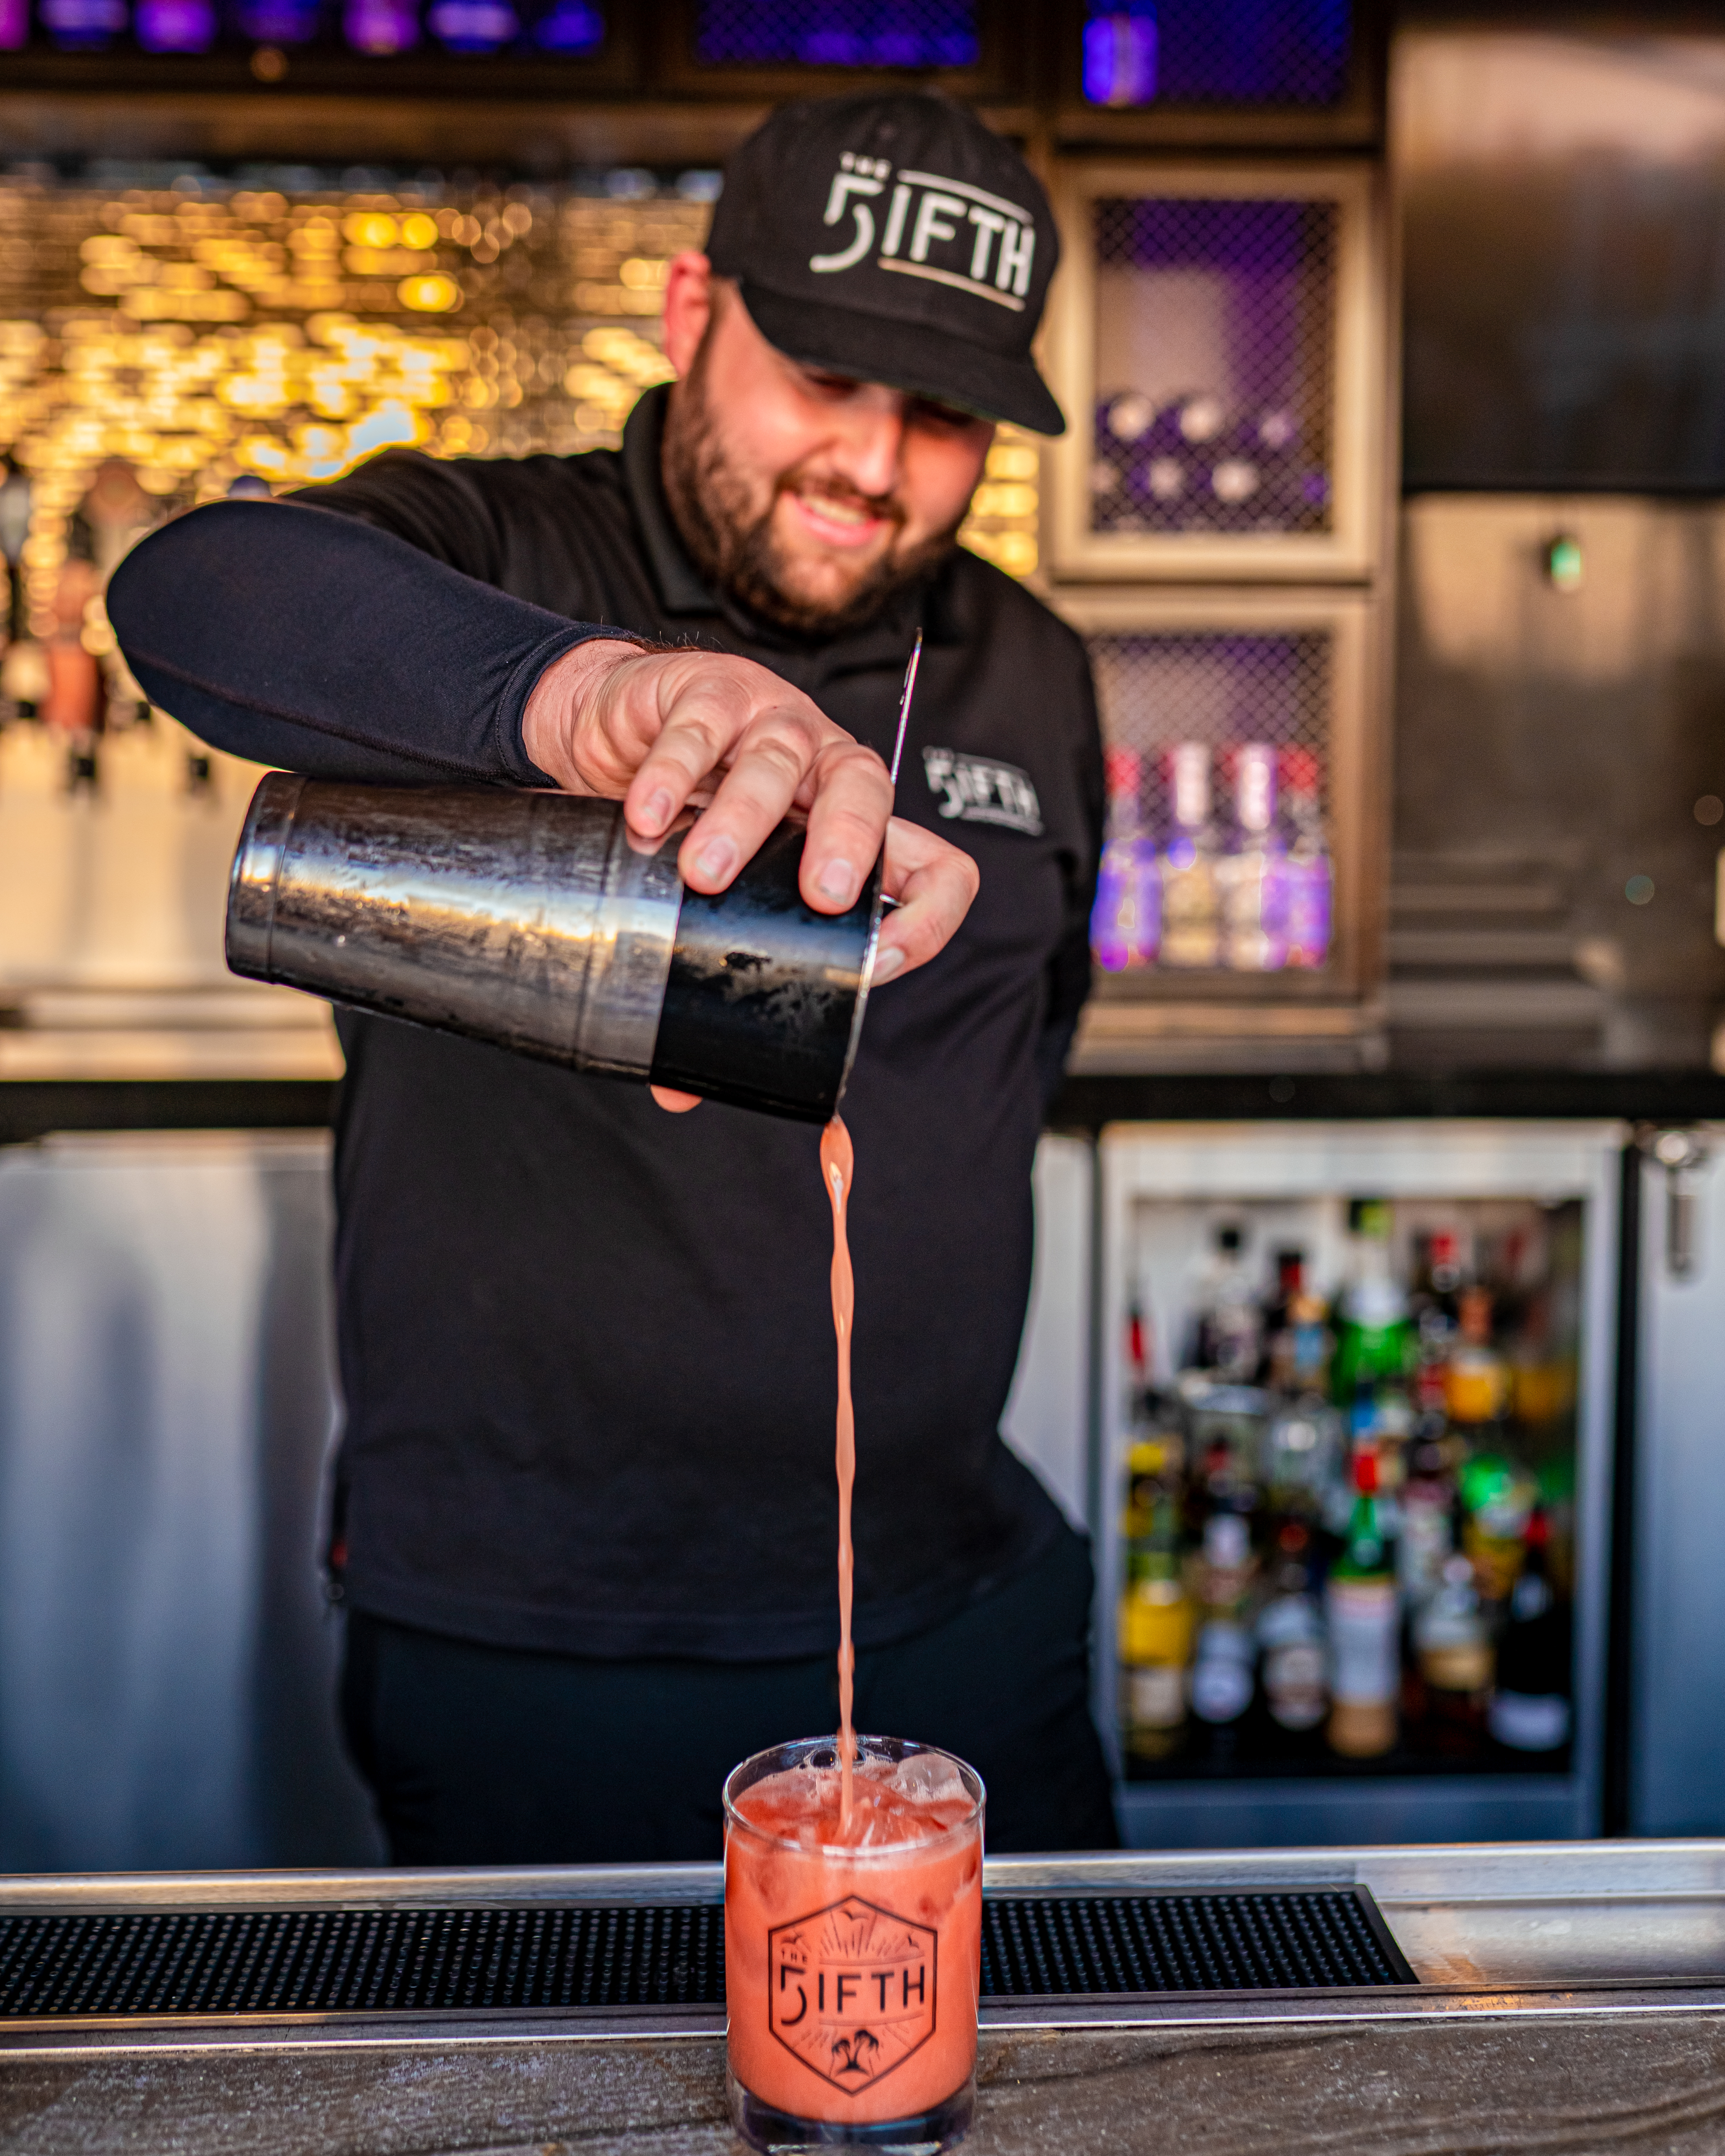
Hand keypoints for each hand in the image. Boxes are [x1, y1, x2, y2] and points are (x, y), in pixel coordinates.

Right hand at [523, 640, 978, 1105]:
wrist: (612, 733)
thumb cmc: (687, 821)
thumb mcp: (712, 895)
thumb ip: (709, 978)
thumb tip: (677, 1091)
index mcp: (854, 831)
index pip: (934, 866)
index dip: (930, 915)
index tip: (878, 966)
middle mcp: (828, 772)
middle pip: (870, 793)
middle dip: (851, 845)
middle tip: (817, 898)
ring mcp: (773, 723)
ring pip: (781, 762)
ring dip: (744, 818)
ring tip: (702, 871)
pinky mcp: (710, 693)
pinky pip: (700, 730)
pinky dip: (672, 776)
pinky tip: (647, 819)